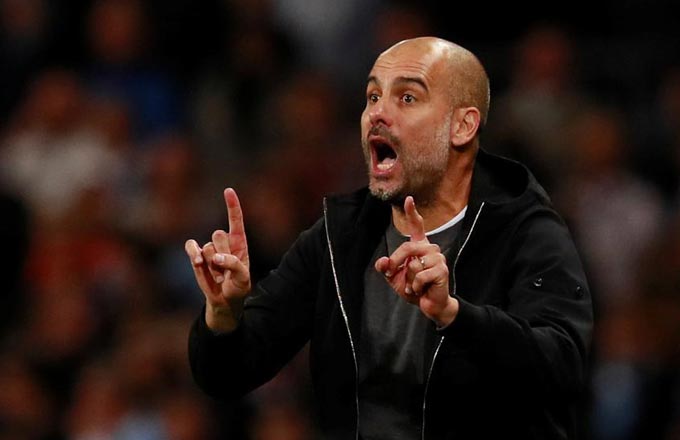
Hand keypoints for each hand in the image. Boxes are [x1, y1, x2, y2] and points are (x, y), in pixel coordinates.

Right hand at [185, 188, 250, 332]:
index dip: (232, 205)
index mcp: (239, 242)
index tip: (228, 190)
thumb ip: (232, 264)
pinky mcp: (197, 256)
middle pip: (219, 235)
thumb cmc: (238, 286)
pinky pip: (192, 247)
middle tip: (227, 271)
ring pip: (207, 246)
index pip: (236, 220)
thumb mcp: (242, 278)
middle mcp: (224, 242)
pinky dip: (194, 254)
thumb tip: (214, 257)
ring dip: (212, 264)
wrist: (224, 300)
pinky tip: (199, 263)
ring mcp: (209, 248)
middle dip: (222, 254)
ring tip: (219, 276)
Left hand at [374, 196, 458, 326]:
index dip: (412, 212)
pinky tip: (421, 289)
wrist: (429, 305)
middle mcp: (430, 249)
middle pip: (407, 247)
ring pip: (413, 265)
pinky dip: (415, 286)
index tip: (409, 199)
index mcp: (419, 247)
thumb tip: (382, 262)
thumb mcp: (394, 278)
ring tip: (415, 285)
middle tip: (393, 275)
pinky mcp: (442, 270)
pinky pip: (420, 276)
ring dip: (408, 280)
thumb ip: (386, 268)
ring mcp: (438, 258)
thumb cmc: (413, 288)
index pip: (417, 226)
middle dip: (396, 263)